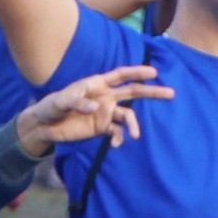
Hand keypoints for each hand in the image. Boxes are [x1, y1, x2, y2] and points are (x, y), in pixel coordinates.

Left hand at [12, 64, 173, 159]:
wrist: (45, 126)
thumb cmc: (51, 106)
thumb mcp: (60, 101)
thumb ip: (77, 101)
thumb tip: (96, 107)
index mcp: (97, 84)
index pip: (121, 75)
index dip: (137, 72)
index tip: (154, 72)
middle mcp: (106, 97)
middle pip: (133, 92)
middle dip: (152, 92)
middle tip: (171, 94)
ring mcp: (105, 113)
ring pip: (128, 116)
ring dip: (134, 125)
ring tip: (135, 136)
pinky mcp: (102, 128)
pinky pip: (117, 132)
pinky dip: (119, 138)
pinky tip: (115, 144)